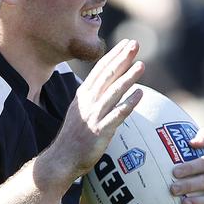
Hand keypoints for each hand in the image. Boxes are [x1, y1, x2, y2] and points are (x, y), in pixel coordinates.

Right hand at [53, 39, 143, 180]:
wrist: (61, 159)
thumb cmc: (74, 137)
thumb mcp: (80, 111)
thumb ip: (93, 98)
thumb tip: (108, 88)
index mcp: (83, 96)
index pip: (100, 70)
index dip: (113, 56)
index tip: (126, 43)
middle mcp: (87, 102)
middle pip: (106, 76)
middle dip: (121, 59)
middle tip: (135, 44)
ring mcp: (93, 116)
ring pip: (113, 92)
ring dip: (128, 78)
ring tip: (141, 65)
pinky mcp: (99, 131)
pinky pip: (117, 115)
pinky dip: (128, 104)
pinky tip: (140, 94)